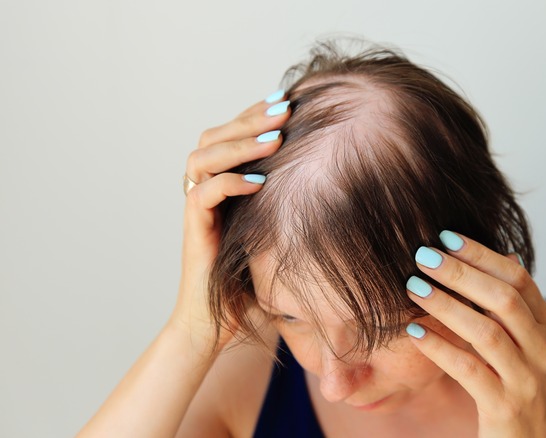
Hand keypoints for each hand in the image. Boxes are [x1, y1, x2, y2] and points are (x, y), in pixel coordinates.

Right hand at [171, 91, 289, 352]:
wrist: (223, 323)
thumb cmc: (257, 279)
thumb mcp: (281, 231)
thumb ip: (293, 202)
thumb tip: (340, 175)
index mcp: (223, 184)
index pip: (232, 133)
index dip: (256, 114)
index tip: (292, 100)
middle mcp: (206, 190)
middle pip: (214, 135)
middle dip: (250, 117)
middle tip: (286, 106)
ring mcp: (198, 209)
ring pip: (202, 156)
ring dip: (238, 143)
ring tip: (275, 137)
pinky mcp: (195, 231)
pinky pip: (202, 194)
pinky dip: (229, 182)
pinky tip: (260, 182)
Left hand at [405, 231, 545, 437]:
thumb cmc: (523, 388)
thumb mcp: (530, 344)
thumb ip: (518, 306)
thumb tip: (507, 256)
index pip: (518, 280)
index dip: (483, 255)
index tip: (447, 237)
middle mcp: (542, 350)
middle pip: (503, 300)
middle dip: (461, 273)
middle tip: (423, 255)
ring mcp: (526, 379)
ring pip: (486, 333)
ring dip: (446, 306)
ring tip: (413, 287)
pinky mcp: (505, 407)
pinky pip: (469, 371)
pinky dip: (439, 348)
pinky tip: (413, 332)